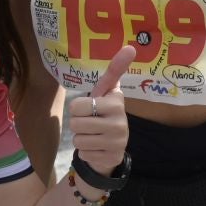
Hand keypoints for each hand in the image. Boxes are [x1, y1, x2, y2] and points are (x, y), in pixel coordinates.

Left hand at [65, 41, 134, 174]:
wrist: (112, 147)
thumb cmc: (104, 114)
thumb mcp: (106, 93)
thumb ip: (114, 71)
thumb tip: (130, 47)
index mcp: (117, 102)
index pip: (77, 105)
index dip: (78, 108)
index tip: (92, 109)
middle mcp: (120, 122)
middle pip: (75, 123)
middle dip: (78, 125)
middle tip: (90, 124)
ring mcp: (117, 142)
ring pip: (78, 140)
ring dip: (81, 139)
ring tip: (94, 136)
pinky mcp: (112, 158)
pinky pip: (84, 153)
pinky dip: (86, 152)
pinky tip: (97, 148)